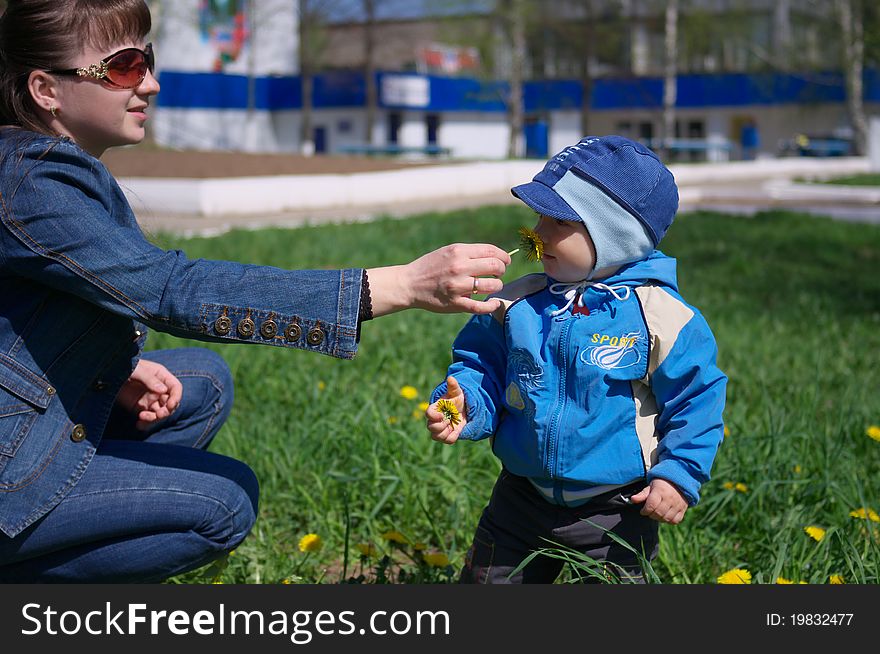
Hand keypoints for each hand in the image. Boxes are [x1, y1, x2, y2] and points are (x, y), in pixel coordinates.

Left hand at [115, 359, 182, 429]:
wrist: (107, 372)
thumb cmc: (124, 366)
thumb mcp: (137, 369)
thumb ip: (150, 379)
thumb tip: (163, 390)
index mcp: (162, 377)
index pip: (176, 388)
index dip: (176, 397)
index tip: (170, 405)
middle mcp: (158, 390)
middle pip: (170, 403)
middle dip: (166, 411)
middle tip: (158, 415)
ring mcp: (150, 399)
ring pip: (160, 413)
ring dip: (155, 418)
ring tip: (142, 417)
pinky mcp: (139, 408)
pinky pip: (147, 419)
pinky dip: (145, 424)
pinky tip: (138, 424)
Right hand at [367, 243, 510, 316]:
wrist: (409, 284)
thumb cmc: (431, 266)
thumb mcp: (448, 252)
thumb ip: (469, 253)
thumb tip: (495, 257)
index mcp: (458, 251)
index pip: (492, 251)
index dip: (504, 257)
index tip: (505, 261)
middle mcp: (459, 267)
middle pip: (495, 267)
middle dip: (501, 270)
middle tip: (498, 274)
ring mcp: (457, 286)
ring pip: (492, 286)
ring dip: (497, 286)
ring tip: (492, 287)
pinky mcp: (456, 303)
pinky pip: (481, 306)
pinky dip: (492, 306)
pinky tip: (494, 303)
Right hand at [426, 376, 467, 444]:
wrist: (462, 408)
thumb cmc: (456, 399)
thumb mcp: (456, 392)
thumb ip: (453, 386)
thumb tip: (450, 378)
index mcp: (435, 408)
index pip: (428, 414)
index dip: (433, 416)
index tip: (443, 415)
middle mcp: (435, 420)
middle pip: (431, 427)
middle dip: (441, 425)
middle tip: (450, 420)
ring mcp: (440, 428)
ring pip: (436, 436)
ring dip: (445, 433)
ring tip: (453, 425)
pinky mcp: (447, 435)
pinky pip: (447, 441)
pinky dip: (452, 437)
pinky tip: (457, 430)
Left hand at [628, 478, 687, 523]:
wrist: (678, 482)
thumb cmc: (661, 485)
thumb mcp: (650, 487)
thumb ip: (642, 494)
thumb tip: (633, 499)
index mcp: (660, 491)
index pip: (651, 505)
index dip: (645, 510)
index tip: (643, 510)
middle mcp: (670, 498)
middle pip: (658, 513)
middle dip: (651, 515)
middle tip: (649, 512)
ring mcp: (677, 504)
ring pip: (666, 518)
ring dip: (659, 519)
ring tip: (657, 514)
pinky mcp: (683, 509)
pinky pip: (675, 520)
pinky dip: (669, 521)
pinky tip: (665, 516)